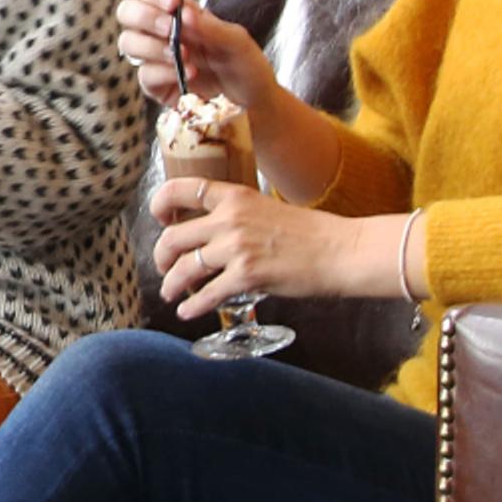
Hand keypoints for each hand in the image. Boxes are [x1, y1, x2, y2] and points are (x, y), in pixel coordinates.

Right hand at [115, 0, 280, 115]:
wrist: (253, 103)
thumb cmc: (246, 66)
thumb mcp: (236, 41)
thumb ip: (210, 26)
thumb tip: (184, 14)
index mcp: (180, 15)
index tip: (173, 2)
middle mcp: (162, 34)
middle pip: (127, 13)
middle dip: (145, 18)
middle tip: (170, 30)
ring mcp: (156, 60)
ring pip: (129, 43)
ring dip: (152, 47)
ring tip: (183, 56)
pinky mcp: (156, 86)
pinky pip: (144, 75)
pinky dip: (163, 73)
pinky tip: (187, 75)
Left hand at [149, 175, 382, 317]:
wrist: (341, 251)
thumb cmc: (311, 233)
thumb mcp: (267, 209)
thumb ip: (238, 215)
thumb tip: (214, 231)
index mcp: (235, 197)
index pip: (181, 189)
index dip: (160, 204)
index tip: (159, 218)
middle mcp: (230, 220)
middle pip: (173, 237)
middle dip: (161, 256)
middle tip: (163, 266)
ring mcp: (237, 248)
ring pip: (184, 268)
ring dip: (171, 284)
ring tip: (170, 292)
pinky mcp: (247, 276)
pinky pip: (206, 294)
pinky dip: (193, 307)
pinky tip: (188, 312)